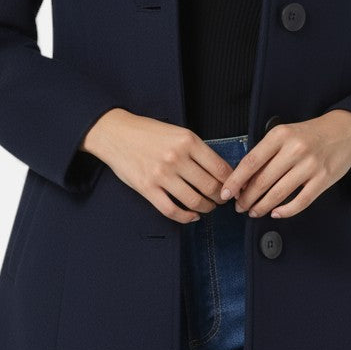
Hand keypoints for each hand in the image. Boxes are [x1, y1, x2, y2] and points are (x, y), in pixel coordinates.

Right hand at [81, 109, 234, 223]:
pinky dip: (186, 217)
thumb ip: (198, 150)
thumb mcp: (178, 132)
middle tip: (223, 200)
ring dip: (206, 208)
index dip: (232, 182)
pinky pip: (172, 210)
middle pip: (211, 187)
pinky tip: (192, 216)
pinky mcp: (147, 188)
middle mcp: (176, 158)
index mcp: (188, 141)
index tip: (234, 188)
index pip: (220, 168)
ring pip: (194, 201)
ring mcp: (161, 175)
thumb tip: (220, 171)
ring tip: (208, 207)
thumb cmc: (148, 132)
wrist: (116, 133)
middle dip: (221, 197)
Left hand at [218, 111, 350, 219]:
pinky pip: (300, 201)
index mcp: (280, 136)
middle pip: (262, 181)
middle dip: (246, 198)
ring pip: (278, 194)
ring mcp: (310, 166)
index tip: (226, 193)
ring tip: (254, 212)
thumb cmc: (309, 134)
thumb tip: (243, 179)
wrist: (344, 131)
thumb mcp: (284, 134)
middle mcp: (294, 150)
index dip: (235, 181)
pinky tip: (276, 213)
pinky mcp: (323, 180)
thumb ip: (266, 153)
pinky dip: (285, 211)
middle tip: (239, 207)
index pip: (251, 162)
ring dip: (262, 207)